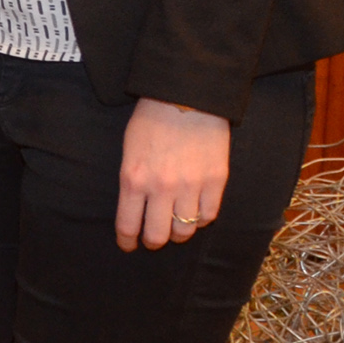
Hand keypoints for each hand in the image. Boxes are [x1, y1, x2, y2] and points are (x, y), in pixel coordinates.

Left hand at [116, 96, 229, 250]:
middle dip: (153, 241)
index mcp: (134, 179)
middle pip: (158, 236)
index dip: (127, 241)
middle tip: (152, 238)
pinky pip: (209, 215)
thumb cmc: (151, 120)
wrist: (186, 98)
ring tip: (175, 225)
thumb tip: (136, 208)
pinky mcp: (216, 182)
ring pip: (185, 230)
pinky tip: (195, 211)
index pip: (128, 225)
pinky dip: (201, 218)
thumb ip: (132, 181)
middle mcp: (161, 188)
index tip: (128, 245)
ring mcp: (191, 186)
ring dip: (178, 232)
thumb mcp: (129, 150)